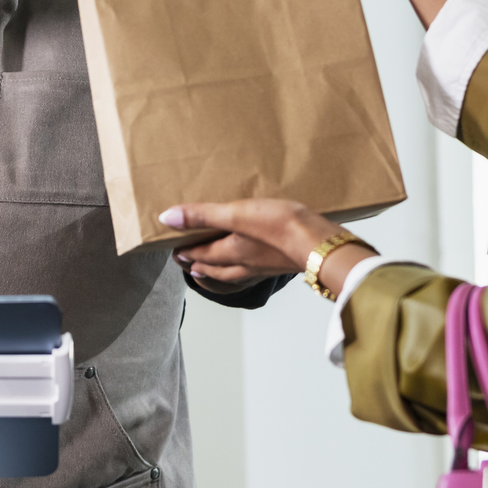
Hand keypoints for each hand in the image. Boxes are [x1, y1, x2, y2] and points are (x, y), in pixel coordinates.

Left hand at [159, 199, 376, 294]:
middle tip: (187, 263)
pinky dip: (242, 271)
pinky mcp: (280, 264)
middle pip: (214, 269)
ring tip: (209, 270)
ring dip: (217, 272)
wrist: (319, 243)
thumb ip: (203, 215)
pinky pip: (253, 272)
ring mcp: (263, 267)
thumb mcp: (236, 213)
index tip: (174, 252)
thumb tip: (167, 218)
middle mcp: (244, 264)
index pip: (200, 255)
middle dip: (198, 265)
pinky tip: (250, 266)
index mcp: (230, 253)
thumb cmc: (279, 227)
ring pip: (233, 274)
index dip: (185, 253)